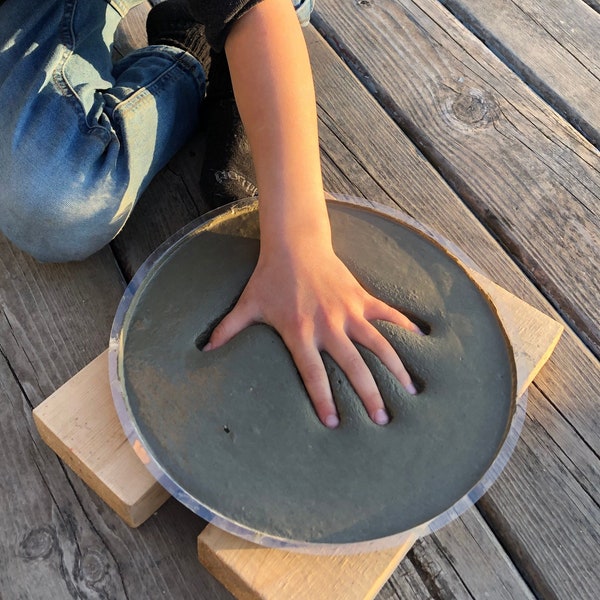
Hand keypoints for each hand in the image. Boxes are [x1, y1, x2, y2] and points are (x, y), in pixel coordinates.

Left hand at [203, 235, 421, 427]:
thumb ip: (227, 329)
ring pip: (377, 343)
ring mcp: (348, 310)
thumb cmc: (270, 278)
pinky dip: (403, 325)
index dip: (323, 400)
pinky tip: (419, 339)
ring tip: (410, 391)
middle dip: (368, 395)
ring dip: (394, 368)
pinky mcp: (360, 296)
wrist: (294, 244)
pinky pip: (386, 313)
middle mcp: (327, 325)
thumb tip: (202, 349)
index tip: (334, 424)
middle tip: (381, 421)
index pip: (313, 373)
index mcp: (300, 332)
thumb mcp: (247, 306)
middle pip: (352, 366)